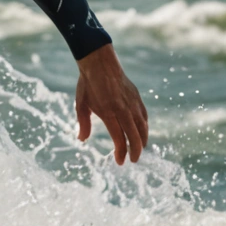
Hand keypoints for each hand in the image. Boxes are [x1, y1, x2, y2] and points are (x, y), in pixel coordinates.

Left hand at [75, 44, 147, 163]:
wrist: (100, 63)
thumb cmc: (88, 84)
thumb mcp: (81, 105)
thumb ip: (83, 124)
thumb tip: (82, 139)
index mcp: (109, 112)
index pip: (119, 138)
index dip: (121, 152)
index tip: (120, 162)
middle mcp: (124, 109)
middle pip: (135, 135)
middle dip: (135, 151)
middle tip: (133, 160)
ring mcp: (133, 103)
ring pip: (143, 127)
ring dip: (142, 140)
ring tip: (139, 149)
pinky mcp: (137, 97)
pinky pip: (144, 116)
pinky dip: (145, 127)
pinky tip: (142, 132)